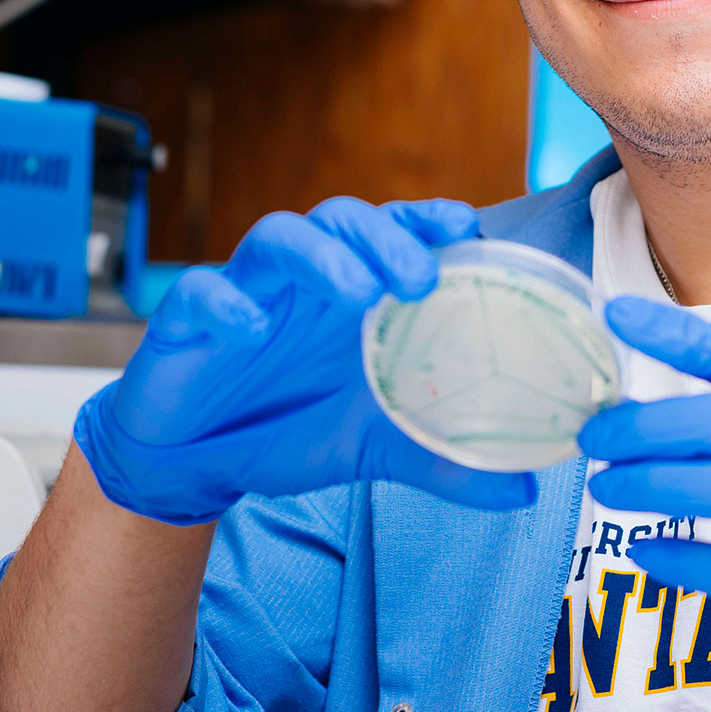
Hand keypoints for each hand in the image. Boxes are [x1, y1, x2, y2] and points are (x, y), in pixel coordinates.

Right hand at [73, 197, 539, 525]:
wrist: (195, 464)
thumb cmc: (287, 429)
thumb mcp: (371, 448)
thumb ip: (442, 462)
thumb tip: (523, 491)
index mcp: (351, 298)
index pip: (393, 234)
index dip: (427, 221)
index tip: (467, 228)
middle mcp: (302, 282)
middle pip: (341, 220)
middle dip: (383, 237)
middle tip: (418, 278)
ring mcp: (246, 293)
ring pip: (276, 238)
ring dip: (319, 256)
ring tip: (354, 291)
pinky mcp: (186, 318)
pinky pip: (199, 291)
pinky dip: (226, 304)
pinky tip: (250, 330)